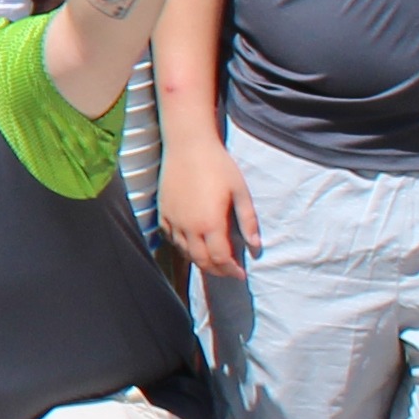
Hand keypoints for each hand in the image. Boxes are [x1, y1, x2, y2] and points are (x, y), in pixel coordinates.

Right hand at [157, 130, 251, 278]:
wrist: (188, 145)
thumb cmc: (218, 166)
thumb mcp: (240, 192)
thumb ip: (248, 221)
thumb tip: (256, 245)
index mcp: (210, 223)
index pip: (220, 259)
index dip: (231, 270)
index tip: (241, 273)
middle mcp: (189, 227)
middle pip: (201, 261)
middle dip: (216, 270)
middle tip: (228, 271)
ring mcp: (173, 220)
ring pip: (185, 252)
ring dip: (200, 260)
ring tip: (213, 259)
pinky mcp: (163, 212)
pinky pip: (171, 238)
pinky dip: (183, 247)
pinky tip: (193, 243)